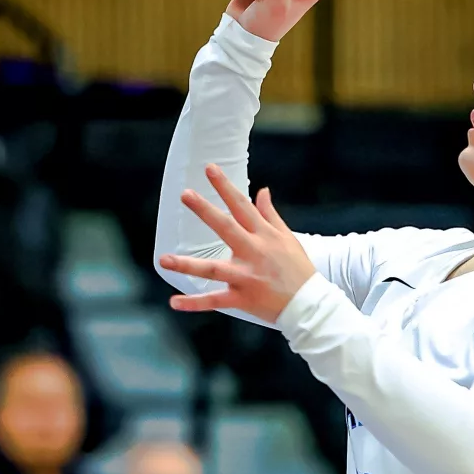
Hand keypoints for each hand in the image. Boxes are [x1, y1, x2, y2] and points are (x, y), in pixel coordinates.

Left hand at [159, 164, 316, 322]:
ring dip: (188, 264)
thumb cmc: (298, 268)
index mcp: (265, 235)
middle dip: (205, 210)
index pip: (242, 206)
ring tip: (164, 259)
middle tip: (185, 194)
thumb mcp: (287, 237)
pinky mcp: (243, 298)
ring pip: (214, 268)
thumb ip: (270, 214)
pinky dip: (195, 303)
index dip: (225, 187)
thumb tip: (262, 190)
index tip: (210, 169)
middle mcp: (254, 252)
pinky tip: (174, 302)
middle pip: (226, 228)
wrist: (309, 303)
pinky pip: (216, 300)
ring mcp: (247, 276)